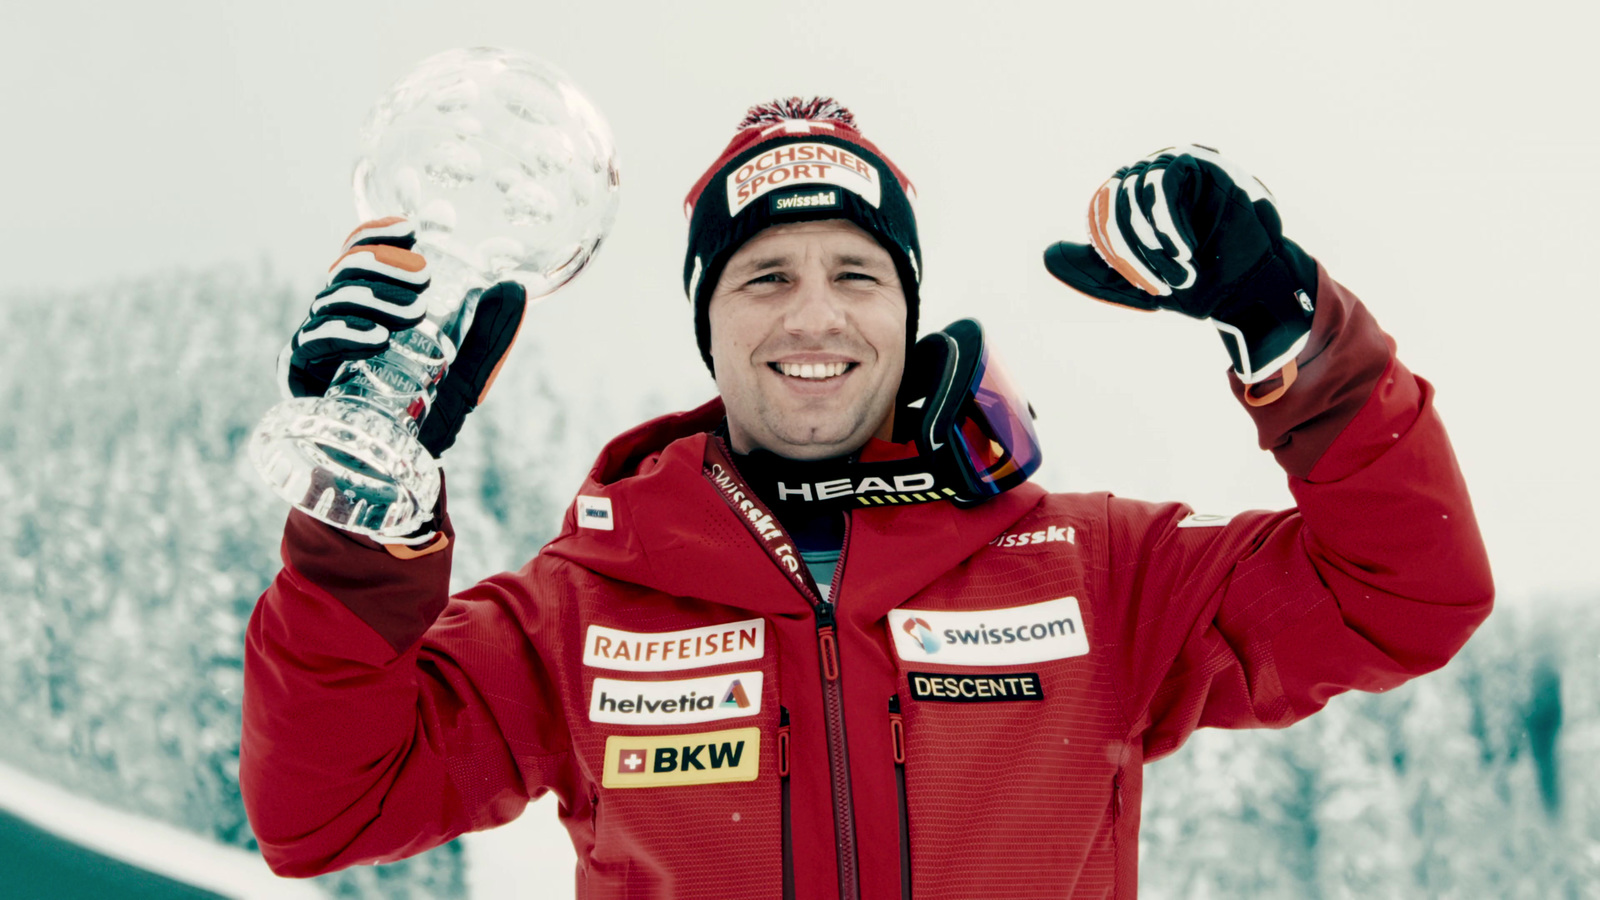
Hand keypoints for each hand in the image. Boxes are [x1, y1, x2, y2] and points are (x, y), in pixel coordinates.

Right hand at [278, 217, 526, 456]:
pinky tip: (375, 338)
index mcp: (368, 311)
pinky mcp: (299, 378)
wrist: (393, 480)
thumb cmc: (421, 425)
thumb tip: (516, 288)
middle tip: (425, 278)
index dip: (379, 235)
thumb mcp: (463, 379)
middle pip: (343, 270)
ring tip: (411, 312)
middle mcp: (337, 321)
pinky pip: (311, 344)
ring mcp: (316, 347)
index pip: (361, 256)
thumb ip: (488, 339)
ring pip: (329, 299)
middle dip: (383, 264)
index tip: (412, 228)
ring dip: (372, 296)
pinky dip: (344, 334)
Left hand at [1043, 145, 1318, 383]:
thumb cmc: (1193, 285)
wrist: (1246, 291)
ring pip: (1135, 194)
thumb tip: (1048, 255)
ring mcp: (1173, 166)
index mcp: (1129, 202)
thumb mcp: (1132, 283)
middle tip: (1159, 286)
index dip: (1113, 256)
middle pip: (1113, 204)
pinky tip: (1186, 250)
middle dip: (1133, 254)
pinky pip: (1164, 182)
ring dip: (1153, 242)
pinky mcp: (1199, 163)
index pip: (1098, 217)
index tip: (1140, 287)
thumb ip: (1093, 270)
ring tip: (1178, 272)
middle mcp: (1147, 178)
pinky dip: (1169, 221)